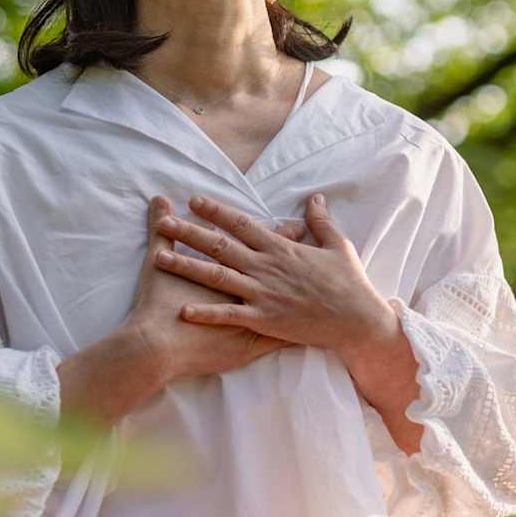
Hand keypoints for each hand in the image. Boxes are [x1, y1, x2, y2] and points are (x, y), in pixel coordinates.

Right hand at [93, 193, 309, 413]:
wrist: (159, 345)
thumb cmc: (158, 303)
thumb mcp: (158, 259)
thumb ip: (161, 230)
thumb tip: (158, 200)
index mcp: (233, 266)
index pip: (263, 242)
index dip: (282, 234)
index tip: (297, 227)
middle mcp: (249, 286)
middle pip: (283, 268)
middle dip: (302, 261)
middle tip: (323, 256)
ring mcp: (254, 314)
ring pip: (288, 302)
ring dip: (305, 295)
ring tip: (323, 288)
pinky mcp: (251, 342)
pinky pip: (281, 338)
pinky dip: (297, 335)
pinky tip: (313, 335)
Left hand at [150, 191, 398, 359]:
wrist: (356, 319)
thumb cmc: (349, 283)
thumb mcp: (337, 245)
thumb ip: (321, 221)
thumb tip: (315, 197)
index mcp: (281, 248)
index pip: (241, 223)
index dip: (216, 211)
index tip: (193, 201)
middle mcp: (266, 266)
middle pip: (219, 245)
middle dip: (189, 233)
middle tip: (164, 222)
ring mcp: (263, 293)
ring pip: (216, 276)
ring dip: (186, 266)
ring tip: (159, 258)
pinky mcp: (264, 319)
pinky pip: (229, 314)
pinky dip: (206, 312)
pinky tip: (182, 310)